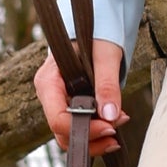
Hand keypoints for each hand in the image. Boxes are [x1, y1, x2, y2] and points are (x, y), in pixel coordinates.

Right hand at [33, 39, 127, 156]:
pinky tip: (113, 122)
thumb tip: (110, 115)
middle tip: (117, 129)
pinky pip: (78, 128)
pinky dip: (96, 131)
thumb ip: (107, 84)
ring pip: (70, 136)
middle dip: (92, 137)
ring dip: (95, 138)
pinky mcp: (69, 107)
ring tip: (119, 125)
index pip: (58, 119)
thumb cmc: (96, 35)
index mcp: (48, 81)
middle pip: (63, 133)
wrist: (94, 29)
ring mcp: (57, 103)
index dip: (84, 129)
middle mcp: (49, 96)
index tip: (110, 127)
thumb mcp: (104, 55)